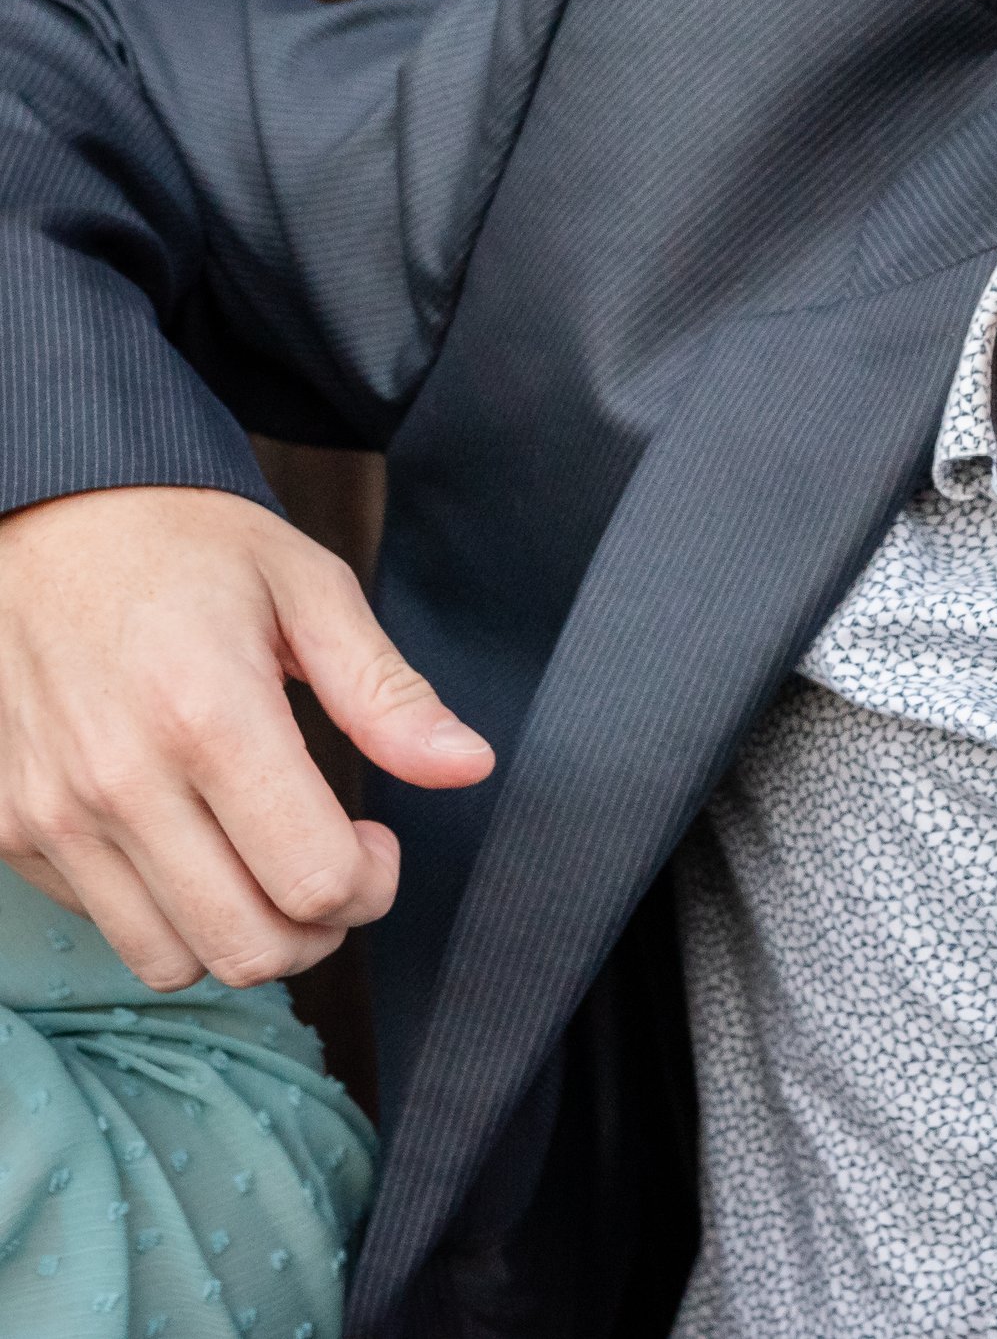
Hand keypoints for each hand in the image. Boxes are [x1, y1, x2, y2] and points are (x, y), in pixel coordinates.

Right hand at [0, 485, 493, 989]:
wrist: (46, 519)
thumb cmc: (185, 545)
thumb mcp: (310, 589)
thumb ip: (387, 693)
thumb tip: (467, 765)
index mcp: (209, 715)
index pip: (312, 881)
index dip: (372, 881)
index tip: (376, 837)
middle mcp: (120, 781)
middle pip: (248, 945)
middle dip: (322, 927)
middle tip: (338, 864)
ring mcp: (52, 815)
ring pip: (172, 960)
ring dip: (243, 934)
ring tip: (271, 864)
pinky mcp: (9, 829)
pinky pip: (107, 925)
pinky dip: (168, 912)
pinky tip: (197, 844)